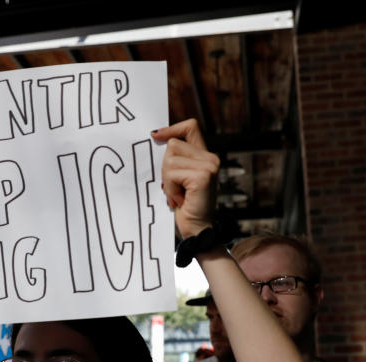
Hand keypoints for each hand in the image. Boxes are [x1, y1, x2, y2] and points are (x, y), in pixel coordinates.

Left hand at [151, 119, 219, 238]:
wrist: (197, 230)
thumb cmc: (184, 206)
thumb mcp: (178, 179)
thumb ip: (174, 160)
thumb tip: (155, 138)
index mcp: (204, 156)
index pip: (190, 127)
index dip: (172, 128)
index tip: (155, 135)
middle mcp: (210, 157)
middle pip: (172, 145)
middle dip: (165, 168)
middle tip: (174, 189)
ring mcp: (209, 165)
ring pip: (170, 160)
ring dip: (167, 182)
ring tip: (177, 195)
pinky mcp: (203, 176)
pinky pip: (172, 174)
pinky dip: (170, 189)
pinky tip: (179, 200)